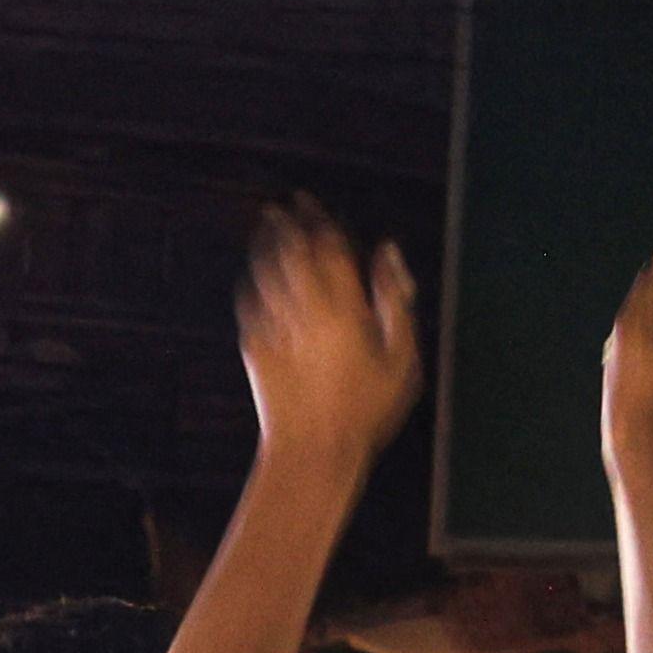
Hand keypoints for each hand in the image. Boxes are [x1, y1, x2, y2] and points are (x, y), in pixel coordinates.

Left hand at [238, 198, 420, 474]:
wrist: (312, 449)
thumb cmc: (367, 408)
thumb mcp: (401, 358)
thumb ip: (394, 301)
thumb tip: (389, 255)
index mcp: (343, 308)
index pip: (327, 249)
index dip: (318, 221)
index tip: (312, 203)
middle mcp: (304, 309)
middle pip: (289, 254)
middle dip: (286, 225)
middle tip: (283, 205)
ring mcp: (275, 327)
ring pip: (265, 273)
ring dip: (265, 246)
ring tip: (266, 227)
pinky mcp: (254, 346)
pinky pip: (250, 301)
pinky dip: (254, 281)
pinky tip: (256, 275)